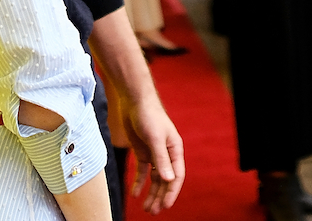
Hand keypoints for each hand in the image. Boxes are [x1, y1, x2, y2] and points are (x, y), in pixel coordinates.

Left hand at [123, 94, 184, 212]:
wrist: (135, 100)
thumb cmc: (149, 116)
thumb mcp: (155, 138)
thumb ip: (161, 159)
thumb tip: (168, 180)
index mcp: (175, 150)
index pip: (176, 176)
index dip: (172, 192)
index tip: (166, 206)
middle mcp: (166, 154)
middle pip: (165, 180)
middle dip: (160, 196)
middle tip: (153, 211)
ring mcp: (154, 153)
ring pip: (154, 178)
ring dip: (151, 193)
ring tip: (146, 208)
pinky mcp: (143, 151)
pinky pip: (143, 171)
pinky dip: (139, 182)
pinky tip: (135, 193)